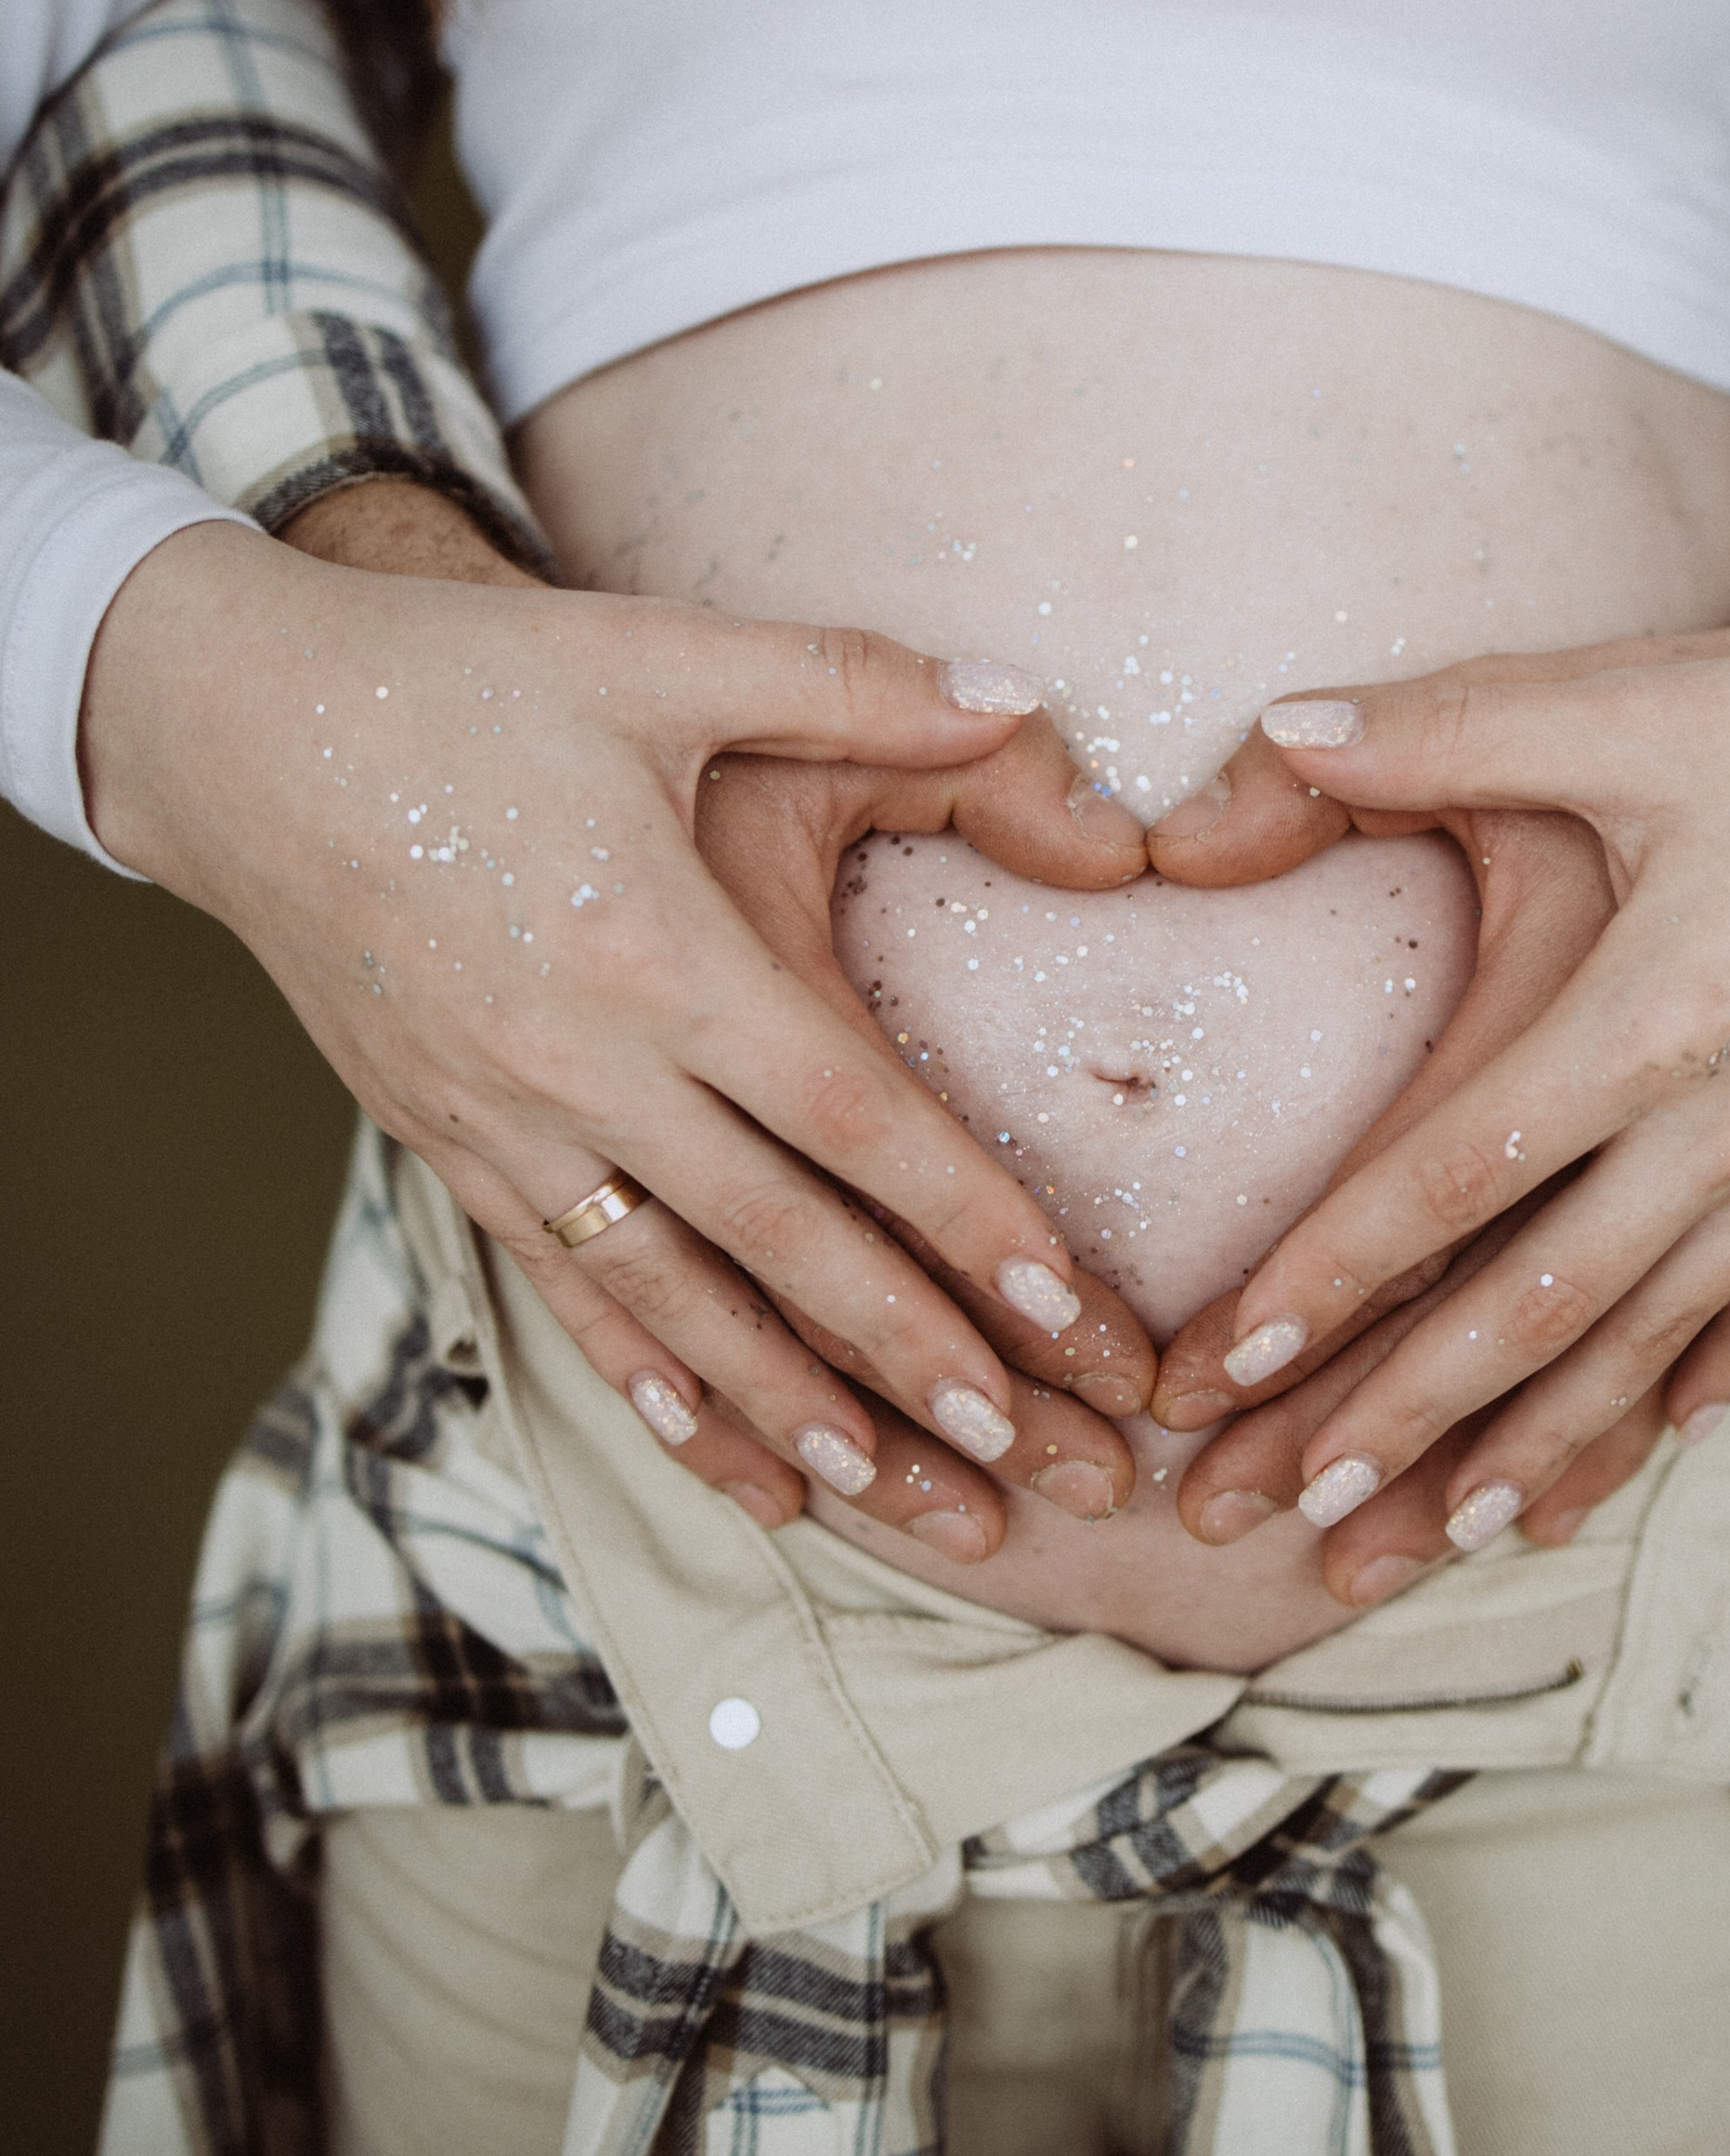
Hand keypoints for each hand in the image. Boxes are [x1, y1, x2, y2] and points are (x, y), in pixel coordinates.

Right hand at [82, 494, 1152, 1560]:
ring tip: (907, 1502)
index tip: (1066, 1314)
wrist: (237, 729)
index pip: (849, 1118)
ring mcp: (502, 1120)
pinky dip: (655, 1386)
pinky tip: (736, 1462)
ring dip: (797, 1412)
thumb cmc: (466, 679)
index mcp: (657, 948)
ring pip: (676, 1302)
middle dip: (918, 1362)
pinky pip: (568, 1292)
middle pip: (783, 1244)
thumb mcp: (660, 653)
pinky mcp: (445, 1142)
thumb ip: (854, 680)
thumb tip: (1019, 697)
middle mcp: (581, 1062)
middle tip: (1032, 1462)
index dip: (967, 1220)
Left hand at [1145, 576, 1729, 1572]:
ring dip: (1535, 1450)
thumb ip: (1446, 727)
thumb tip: (1273, 731)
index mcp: (1653, 1013)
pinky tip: (1638, 1450)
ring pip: (1649, 1345)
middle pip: (1537, 1306)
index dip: (1331, 1270)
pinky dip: (1695, 1390)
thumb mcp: (1636, 706)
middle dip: (1401, 1416)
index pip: (1456, 1174)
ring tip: (1433, 1537)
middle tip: (1287, 1507)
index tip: (1226, 1359)